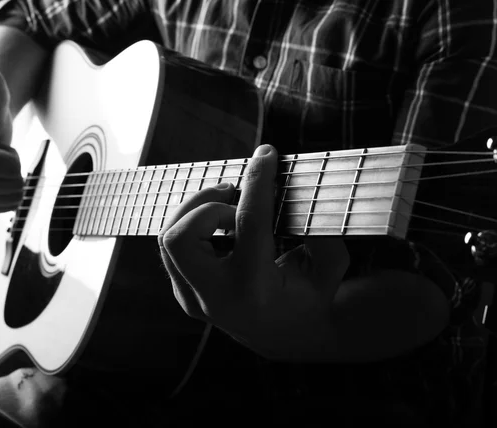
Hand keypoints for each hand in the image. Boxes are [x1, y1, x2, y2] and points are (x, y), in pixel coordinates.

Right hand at [0, 68, 22, 211]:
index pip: (12, 167)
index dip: (13, 155)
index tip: (0, 147)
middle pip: (15, 184)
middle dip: (14, 170)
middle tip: (2, 160)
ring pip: (14, 197)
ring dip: (13, 182)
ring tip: (1, 170)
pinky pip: (8, 207)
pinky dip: (12, 197)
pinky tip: (2, 183)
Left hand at [158, 144, 349, 360]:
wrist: (284, 336)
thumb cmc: (309, 297)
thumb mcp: (329, 267)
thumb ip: (321, 232)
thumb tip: (300, 194)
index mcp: (254, 291)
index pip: (248, 223)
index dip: (258, 180)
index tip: (266, 153)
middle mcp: (216, 298)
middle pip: (181, 236)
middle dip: (207, 204)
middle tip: (235, 197)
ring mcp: (192, 298)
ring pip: (168, 238)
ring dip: (196, 212)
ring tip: (227, 209)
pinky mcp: (182, 292)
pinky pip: (171, 247)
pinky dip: (192, 225)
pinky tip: (219, 226)